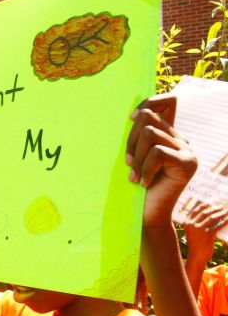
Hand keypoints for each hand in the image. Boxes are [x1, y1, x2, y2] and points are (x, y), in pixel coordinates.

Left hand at [126, 95, 197, 227]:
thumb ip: (138, 135)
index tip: (129, 119)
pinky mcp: (188, 163)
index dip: (148, 102)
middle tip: (128, 163)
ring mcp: (187, 150)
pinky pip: (157, 153)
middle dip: (131, 139)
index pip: (168, 101)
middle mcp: (181, 139)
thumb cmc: (135, 185)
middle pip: (148, 117)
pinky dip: (145, 168)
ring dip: (136, 157)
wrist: (146, 215)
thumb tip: (131, 114)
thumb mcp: (134, 155)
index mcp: (168, 134)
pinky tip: (143, 182)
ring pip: (150, 134)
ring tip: (135, 175)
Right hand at [183, 200, 227, 261]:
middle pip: (205, 212)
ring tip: (227, 211)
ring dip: (221, 213)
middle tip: (222, 207)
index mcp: (186, 222)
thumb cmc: (195, 243)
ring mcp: (199, 229)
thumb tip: (207, 212)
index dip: (204, 205)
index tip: (211, 202)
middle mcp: (192, 224)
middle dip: (215, 208)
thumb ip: (195, 222)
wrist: (196, 256)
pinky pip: (218, 225)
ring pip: (212, 217)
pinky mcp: (208, 234)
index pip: (196, 209)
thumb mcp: (192, 231)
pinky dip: (225, 221)